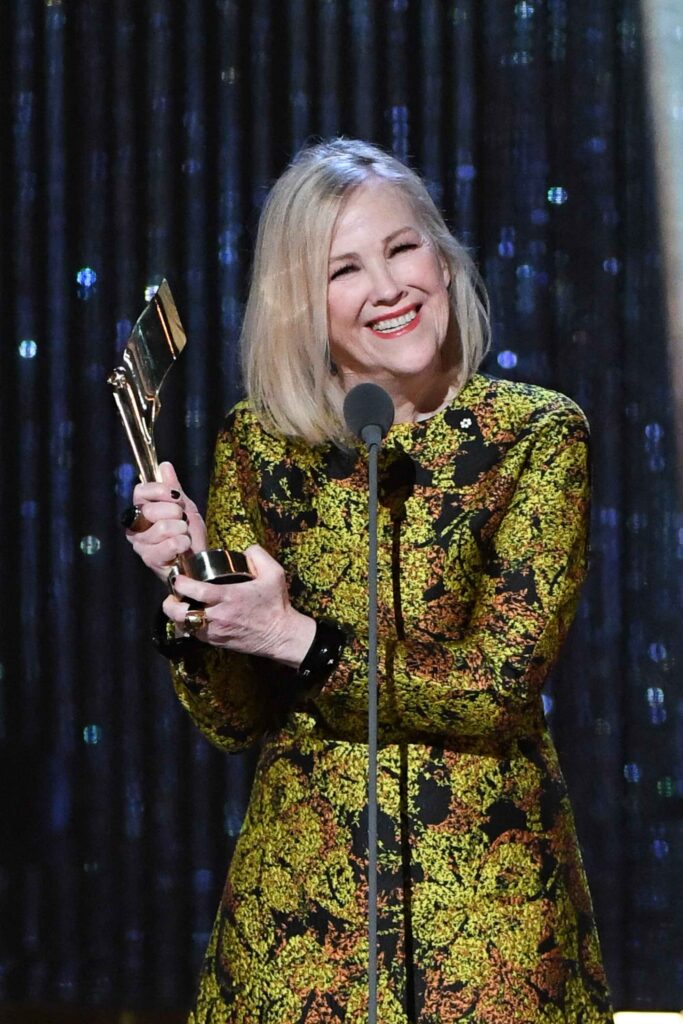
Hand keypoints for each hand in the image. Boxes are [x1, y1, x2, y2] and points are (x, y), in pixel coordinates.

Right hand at [126, 462, 207, 581]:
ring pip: (161, 528)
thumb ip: (173, 488)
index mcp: (141, 510)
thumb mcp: (185, 506)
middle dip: (175, 513)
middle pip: (151, 511)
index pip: (140, 492)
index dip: (160, 491)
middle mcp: (135, 527)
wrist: (200, 560)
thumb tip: (164, 466)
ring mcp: (141, 544)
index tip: (176, 496)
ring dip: (181, 530)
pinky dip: (182, 543)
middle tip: (182, 521)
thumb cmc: (189, 533)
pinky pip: (168, 545)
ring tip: (183, 535)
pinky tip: (183, 546)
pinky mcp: (150, 559)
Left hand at [163, 545, 316, 668]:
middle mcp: (218, 616)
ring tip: (180, 605)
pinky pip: (194, 635)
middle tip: (173, 594)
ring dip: (177, 615)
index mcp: (229, 597)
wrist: (281, 635)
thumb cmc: (276, 604)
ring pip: (184, 626)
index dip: (180, 583)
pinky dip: (188, 626)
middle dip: (170, 603)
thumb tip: (244, 550)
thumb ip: (258, 555)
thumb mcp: (275, 573)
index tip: (178, 577)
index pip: (195, 591)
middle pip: (181, 613)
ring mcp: (216, 631)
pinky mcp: (216, 642)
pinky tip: (193, 616)